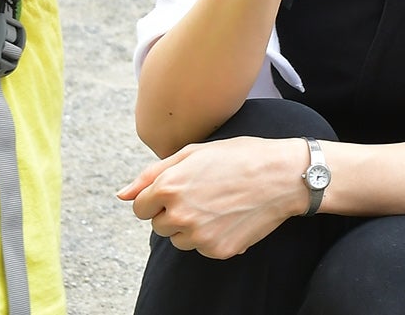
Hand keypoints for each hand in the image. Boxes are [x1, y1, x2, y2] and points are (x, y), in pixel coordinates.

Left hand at [119, 136, 307, 258]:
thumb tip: (122, 196)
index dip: (157, 198)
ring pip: (179, 240)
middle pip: (158, 226)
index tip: (178, 190)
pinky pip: (202, 248)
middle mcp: (180, 214)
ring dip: (191, 226)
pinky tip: (229, 216)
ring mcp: (199, 236)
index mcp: (169, 187)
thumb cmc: (237, 157)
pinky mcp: (218, 250)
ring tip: (217, 204)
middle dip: (173, 212)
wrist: (282, 176)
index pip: (140, 208)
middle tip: (202, 194)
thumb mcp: (192, 153)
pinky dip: (212, 236)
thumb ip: (151, 175)